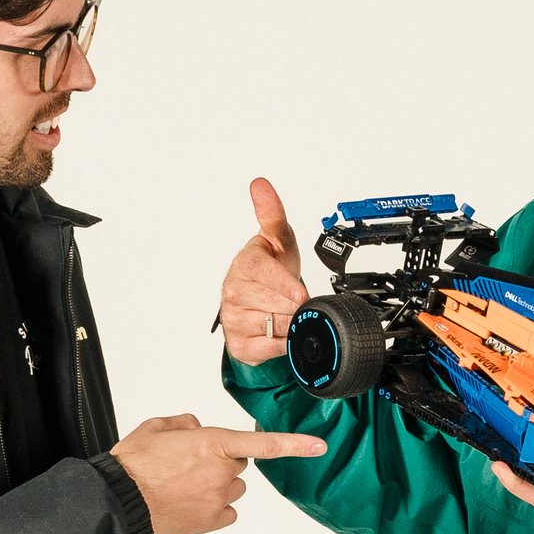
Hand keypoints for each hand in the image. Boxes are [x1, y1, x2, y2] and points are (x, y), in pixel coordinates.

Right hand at [112, 413, 325, 533]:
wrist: (120, 501)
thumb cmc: (134, 465)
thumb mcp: (157, 428)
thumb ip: (185, 423)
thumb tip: (197, 429)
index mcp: (211, 443)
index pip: (263, 443)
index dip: (295, 444)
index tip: (319, 446)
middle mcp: (221, 471)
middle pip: (239, 464)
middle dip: (222, 461)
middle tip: (190, 464)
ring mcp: (219, 499)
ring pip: (233, 488)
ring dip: (218, 484)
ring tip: (185, 485)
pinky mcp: (212, 521)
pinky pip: (226, 511)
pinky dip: (215, 507)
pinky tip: (190, 503)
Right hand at [218, 174, 309, 364]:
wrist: (259, 303)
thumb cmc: (271, 269)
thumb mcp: (278, 239)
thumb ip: (272, 213)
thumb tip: (260, 185)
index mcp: (244, 263)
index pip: (262, 273)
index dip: (284, 284)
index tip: (300, 293)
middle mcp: (233, 290)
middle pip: (275, 303)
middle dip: (292, 304)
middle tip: (296, 300)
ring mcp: (233, 317)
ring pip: (274, 326)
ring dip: (288, 323)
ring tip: (286, 313)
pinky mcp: (238, 343)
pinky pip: (268, 348)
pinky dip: (280, 343)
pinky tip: (278, 331)